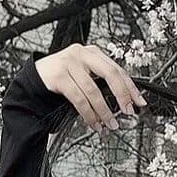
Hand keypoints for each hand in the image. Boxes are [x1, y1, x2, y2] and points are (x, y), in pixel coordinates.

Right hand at [33, 43, 148, 132]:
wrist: (37, 76)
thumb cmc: (63, 76)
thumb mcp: (85, 73)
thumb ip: (102, 80)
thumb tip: (125, 101)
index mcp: (93, 52)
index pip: (118, 69)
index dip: (131, 87)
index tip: (139, 102)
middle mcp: (83, 54)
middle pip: (110, 74)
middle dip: (122, 96)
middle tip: (128, 112)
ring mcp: (70, 63)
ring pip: (94, 91)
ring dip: (104, 111)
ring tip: (110, 124)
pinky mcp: (59, 76)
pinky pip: (79, 98)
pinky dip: (89, 114)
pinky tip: (94, 123)